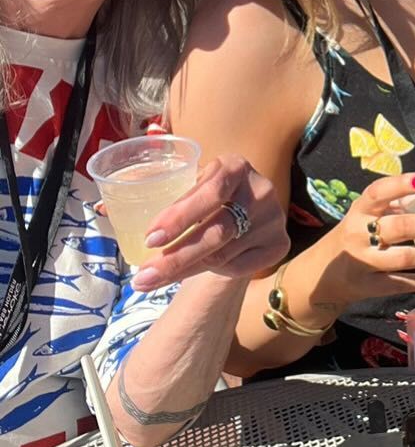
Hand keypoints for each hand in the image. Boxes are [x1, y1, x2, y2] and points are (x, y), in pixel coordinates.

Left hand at [129, 155, 287, 288]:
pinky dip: (211, 273)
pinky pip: (238, 267)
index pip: (211, 191)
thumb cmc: (206, 197)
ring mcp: (274, 219)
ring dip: (183, 270)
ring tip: (150, 280)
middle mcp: (260, 190)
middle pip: (217, 231)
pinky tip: (191, 272)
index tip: (150, 238)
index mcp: (235, 166)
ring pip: (222, 254)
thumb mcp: (187, 185)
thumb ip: (151, 190)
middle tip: (143, 276)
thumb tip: (102, 208)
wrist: (245, 212)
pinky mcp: (279, 245)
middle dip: (176, 256)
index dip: (180, 215)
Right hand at [312, 172, 414, 303]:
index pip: (380, 192)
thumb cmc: (357, 234)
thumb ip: (410, 197)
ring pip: (406, 257)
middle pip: (402, 226)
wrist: (320, 274)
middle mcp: (359, 233)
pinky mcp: (369, 287)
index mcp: (361, 208)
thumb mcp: (374, 213)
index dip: (404, 185)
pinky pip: (402, 283)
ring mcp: (363, 262)